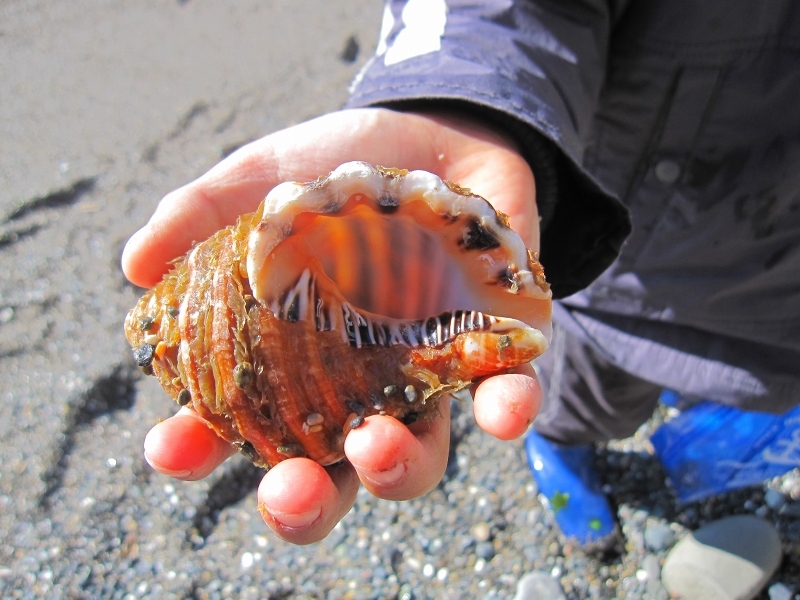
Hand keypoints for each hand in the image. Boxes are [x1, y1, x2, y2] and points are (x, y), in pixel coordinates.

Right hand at [123, 108, 544, 543]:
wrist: (436, 131)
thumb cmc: (339, 169)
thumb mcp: (264, 178)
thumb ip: (203, 213)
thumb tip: (136, 264)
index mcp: (294, 358)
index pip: (242, 424)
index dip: (202, 447)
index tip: (170, 447)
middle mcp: (358, 384)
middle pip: (332, 472)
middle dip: (306, 500)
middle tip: (286, 496)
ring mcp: (426, 373)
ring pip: (417, 456)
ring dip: (395, 468)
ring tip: (374, 446)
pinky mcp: (493, 349)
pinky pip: (506, 395)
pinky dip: (506, 410)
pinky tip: (501, 414)